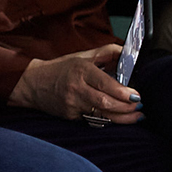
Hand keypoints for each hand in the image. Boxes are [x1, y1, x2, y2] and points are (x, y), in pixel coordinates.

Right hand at [8, 44, 142, 124]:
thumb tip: (129, 52)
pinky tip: (120, 119)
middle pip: (105, 103)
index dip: (123, 92)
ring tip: (136, 117)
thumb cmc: (61, 68)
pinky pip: (92, 119)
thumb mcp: (83, 56)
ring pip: (100, 115)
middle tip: (140, 107)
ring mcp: (71, 105)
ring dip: (122, 118)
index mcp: (81, 71)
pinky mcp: (69, 116)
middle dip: (126, 107)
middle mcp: (76, 88)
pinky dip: (107, 120)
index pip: (105, 84)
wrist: (32, 83)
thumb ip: (107, 52)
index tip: (136, 95)